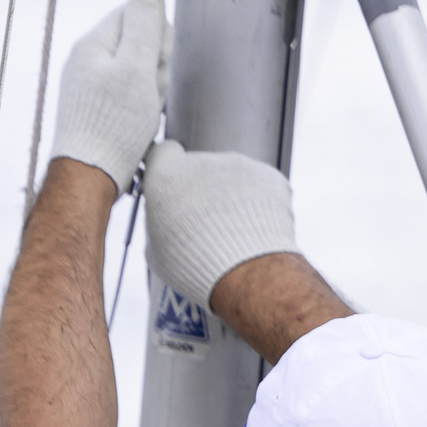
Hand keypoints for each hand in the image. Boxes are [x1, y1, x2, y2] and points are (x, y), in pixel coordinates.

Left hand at [50, 0, 170, 187]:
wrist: (88, 178)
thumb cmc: (112, 126)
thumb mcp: (136, 67)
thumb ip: (145, 24)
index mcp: (93, 43)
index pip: (136, 13)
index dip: (158, 36)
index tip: (156, 65)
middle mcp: (87, 61)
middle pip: (139, 43)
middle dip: (155, 67)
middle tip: (149, 95)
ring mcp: (89, 86)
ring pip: (138, 73)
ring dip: (150, 92)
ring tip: (142, 116)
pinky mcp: (95, 110)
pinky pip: (128, 97)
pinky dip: (139, 110)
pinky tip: (136, 128)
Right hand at [142, 139, 298, 310]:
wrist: (245, 273)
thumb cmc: (197, 266)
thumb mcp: (157, 251)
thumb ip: (158, 222)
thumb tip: (166, 221)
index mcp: (167, 174)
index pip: (164, 153)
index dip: (169, 170)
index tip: (174, 186)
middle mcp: (202, 162)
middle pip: (201, 168)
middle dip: (203, 189)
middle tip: (208, 224)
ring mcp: (239, 165)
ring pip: (233, 177)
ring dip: (232, 197)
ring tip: (235, 232)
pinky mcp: (269, 176)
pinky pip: (261, 186)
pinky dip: (259, 204)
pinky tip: (255, 229)